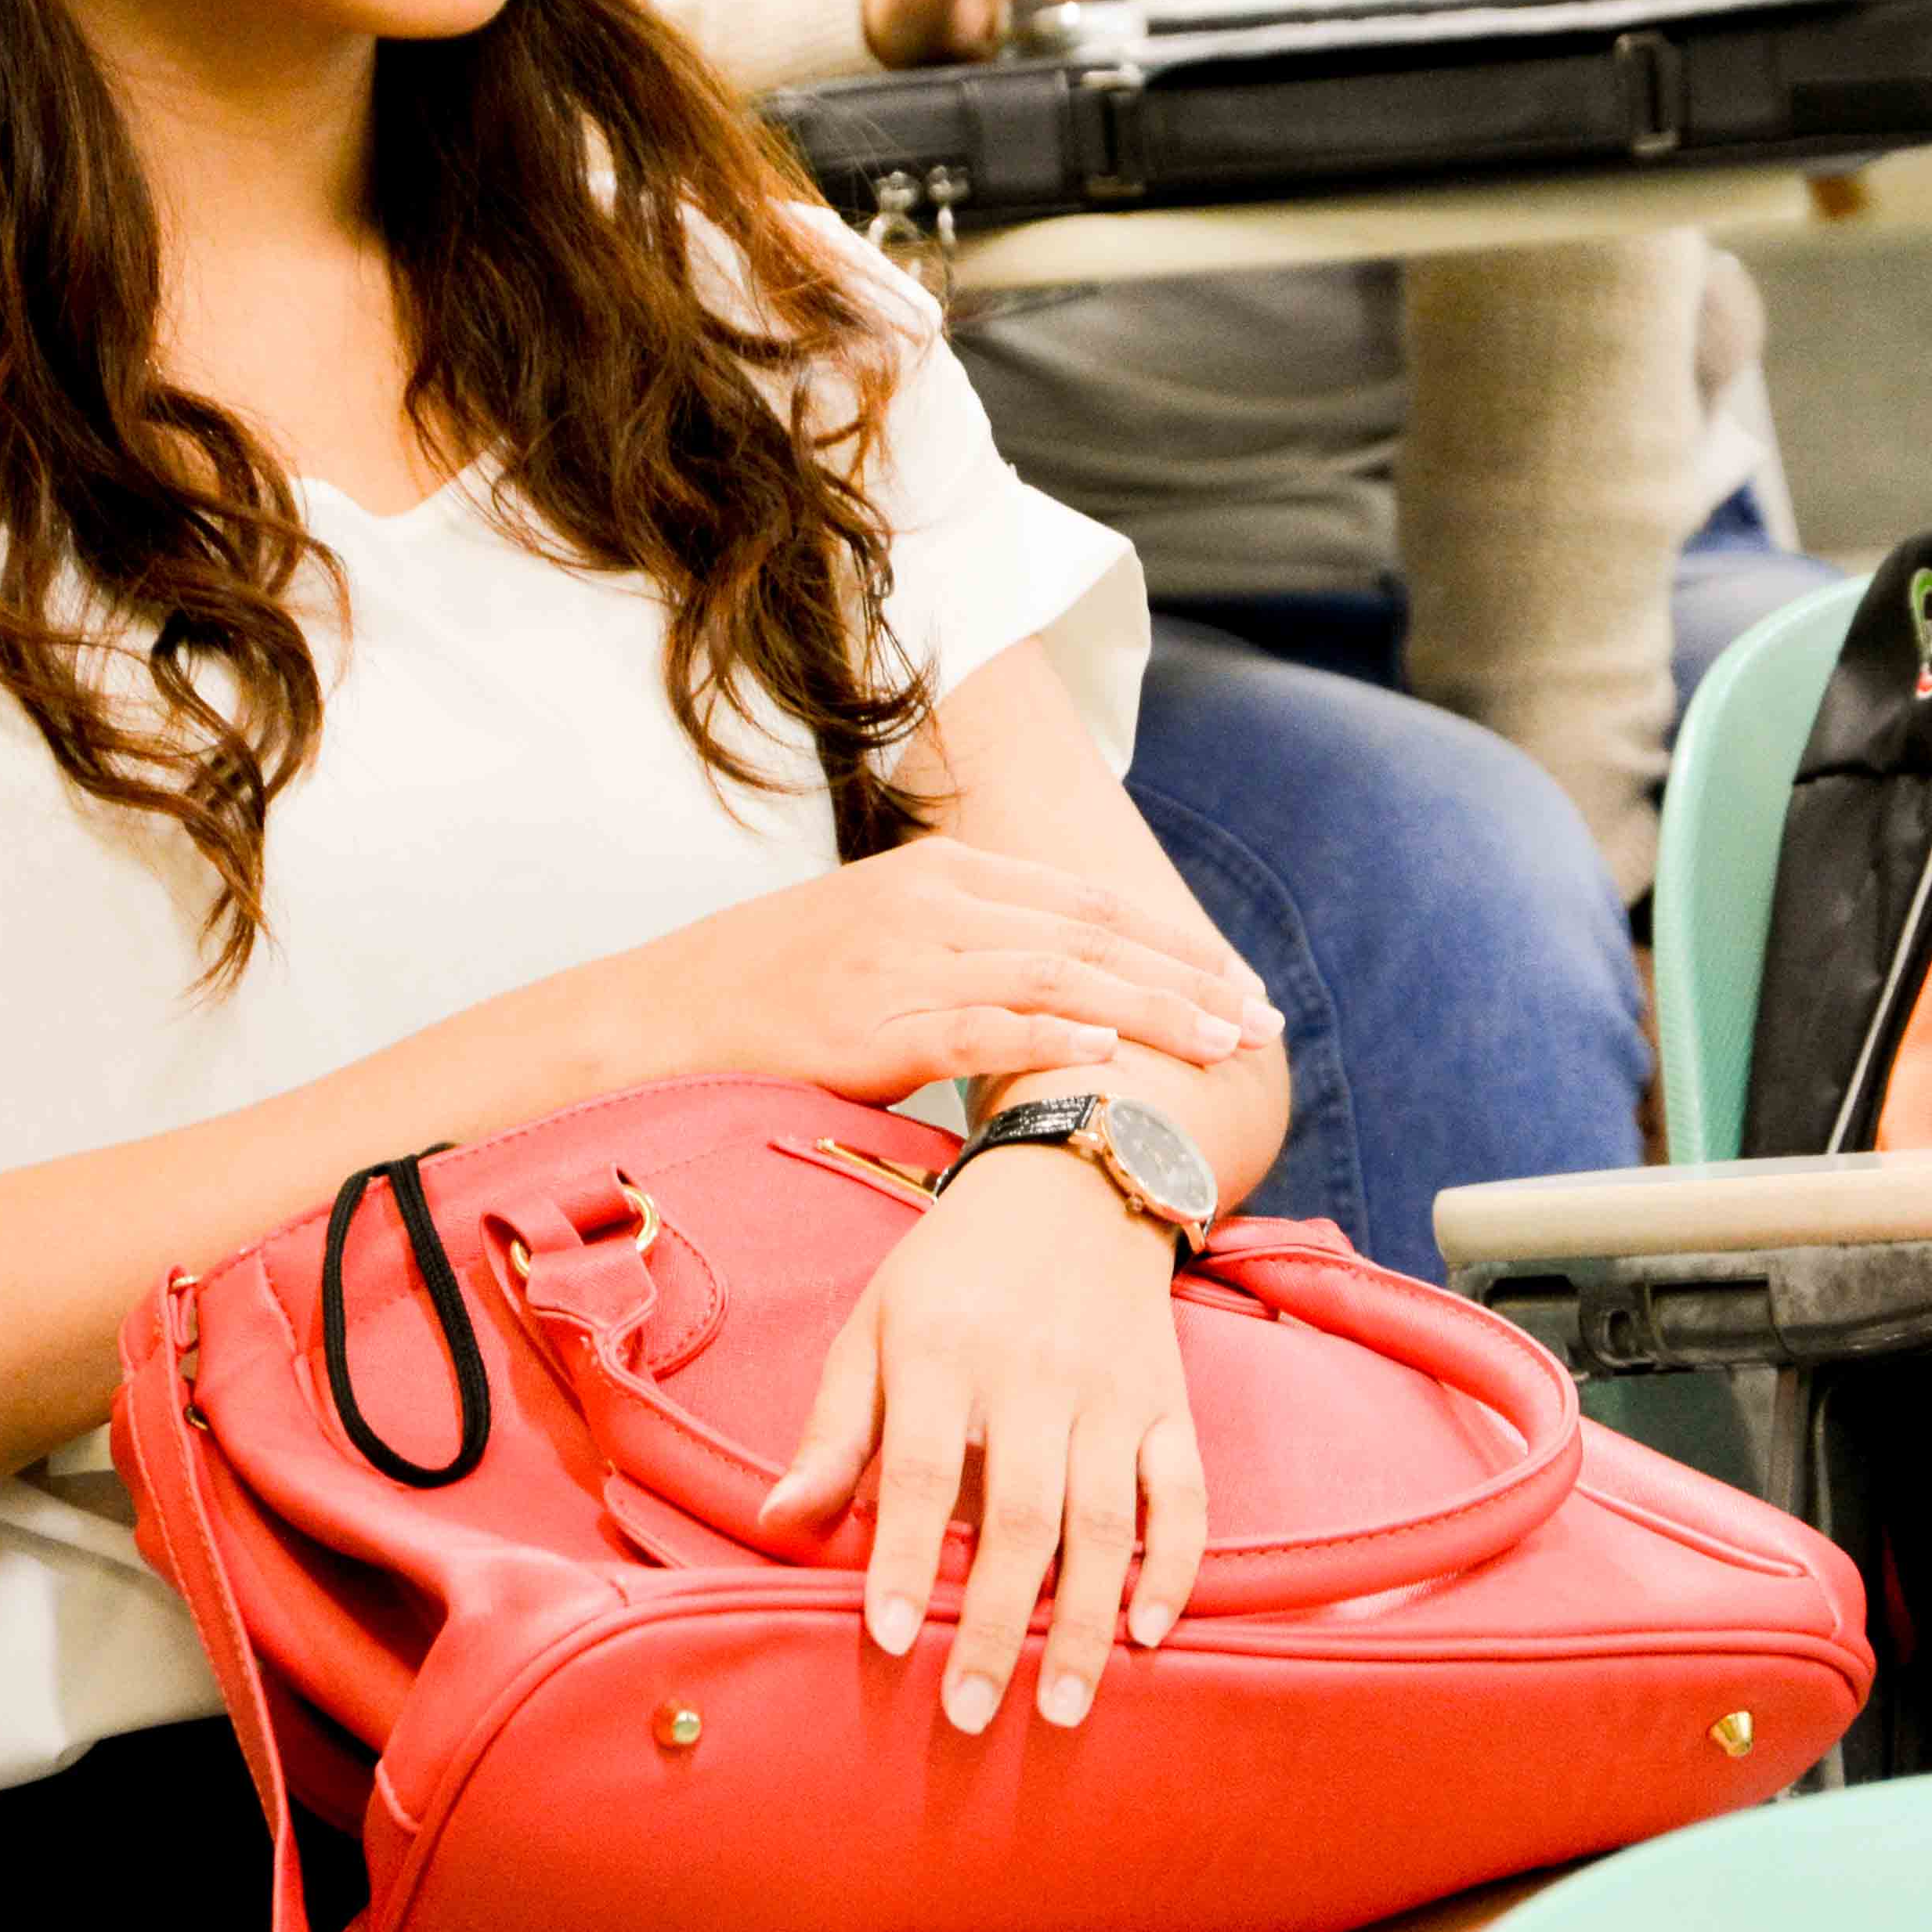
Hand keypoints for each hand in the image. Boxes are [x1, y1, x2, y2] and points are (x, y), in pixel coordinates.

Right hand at [617, 834, 1274, 1106]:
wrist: (670, 1010)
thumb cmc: (782, 988)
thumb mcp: (887, 938)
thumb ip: (970, 950)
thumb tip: (1059, 997)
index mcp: (946, 874)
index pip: (1087, 901)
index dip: (1170, 941)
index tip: (1237, 980)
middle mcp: (936, 904)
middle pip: (1092, 933)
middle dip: (1187, 977)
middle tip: (1262, 1020)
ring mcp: (905, 959)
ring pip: (1056, 977)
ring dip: (1149, 1011)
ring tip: (1222, 1041)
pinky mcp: (873, 1021)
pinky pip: (978, 1026)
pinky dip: (1048, 1037)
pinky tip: (1108, 1056)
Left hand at [760, 1142, 1204, 1733]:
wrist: (1076, 1187)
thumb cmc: (953, 1273)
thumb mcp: (874, 1327)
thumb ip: (833, 1430)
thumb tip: (776, 1524)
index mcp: (945, 1350)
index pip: (921, 1469)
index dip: (907, 1557)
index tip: (890, 1642)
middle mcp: (1035, 1374)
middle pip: (1020, 1516)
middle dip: (997, 1626)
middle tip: (969, 1715)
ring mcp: (1112, 1392)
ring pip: (1105, 1522)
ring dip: (1086, 1625)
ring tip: (1058, 1709)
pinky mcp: (1168, 1405)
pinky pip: (1184, 1495)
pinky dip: (1175, 1567)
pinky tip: (1151, 1634)